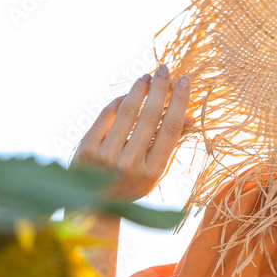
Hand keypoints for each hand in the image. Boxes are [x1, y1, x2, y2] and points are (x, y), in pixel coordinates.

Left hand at [71, 64, 191, 202]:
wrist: (93, 206)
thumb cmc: (130, 184)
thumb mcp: (154, 170)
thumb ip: (169, 143)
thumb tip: (190, 116)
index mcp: (152, 171)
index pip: (170, 128)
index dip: (179, 101)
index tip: (184, 81)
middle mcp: (130, 164)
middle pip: (150, 116)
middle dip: (160, 88)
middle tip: (164, 69)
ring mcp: (105, 156)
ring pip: (127, 111)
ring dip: (139, 90)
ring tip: (146, 78)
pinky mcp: (86, 149)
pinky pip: (106, 116)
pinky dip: (117, 102)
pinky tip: (126, 95)